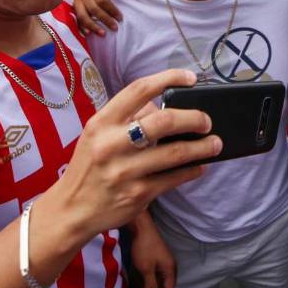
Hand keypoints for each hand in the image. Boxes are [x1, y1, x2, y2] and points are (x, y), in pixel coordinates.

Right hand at [48, 69, 219, 244]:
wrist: (71, 209)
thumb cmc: (90, 166)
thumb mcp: (97, 135)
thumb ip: (126, 118)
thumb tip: (166, 106)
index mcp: (102, 122)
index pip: (139, 90)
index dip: (169, 78)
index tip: (190, 78)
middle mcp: (112, 144)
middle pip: (164, 121)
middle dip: (194, 118)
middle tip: (207, 121)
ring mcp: (125, 171)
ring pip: (175, 152)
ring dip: (202, 147)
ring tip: (215, 143)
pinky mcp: (137, 194)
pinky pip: (174, 178)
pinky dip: (192, 170)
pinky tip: (199, 166)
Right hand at [73, 0, 123, 34]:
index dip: (111, 10)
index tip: (120, 18)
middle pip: (93, 8)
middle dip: (105, 19)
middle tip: (115, 28)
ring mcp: (76, 0)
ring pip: (82, 15)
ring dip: (93, 26)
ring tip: (103, 34)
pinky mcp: (74, 7)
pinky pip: (76, 19)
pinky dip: (82, 27)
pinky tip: (89, 34)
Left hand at [130, 219, 175, 287]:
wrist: (141, 227)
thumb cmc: (144, 248)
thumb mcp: (146, 269)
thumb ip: (151, 286)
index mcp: (169, 269)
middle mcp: (168, 266)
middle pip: (164, 287)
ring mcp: (161, 262)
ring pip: (158, 282)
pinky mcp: (154, 259)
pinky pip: (153, 276)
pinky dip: (148, 284)